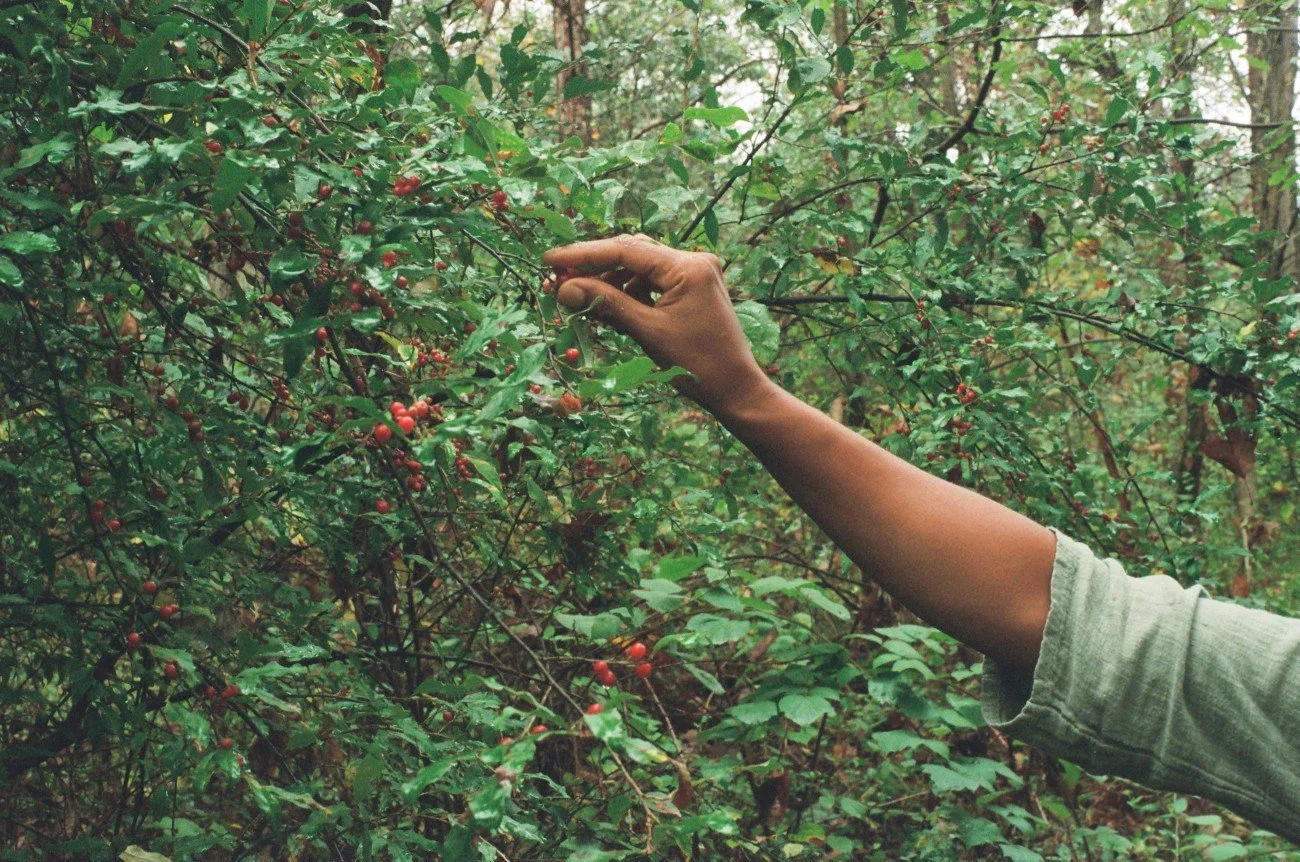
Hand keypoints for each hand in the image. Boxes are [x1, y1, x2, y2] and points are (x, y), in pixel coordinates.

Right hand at [543, 234, 773, 417]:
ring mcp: (696, 274)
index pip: (626, 250)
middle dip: (595, 267)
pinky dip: (629, 294)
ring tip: (579, 298)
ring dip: (610, 282)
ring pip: (640, 269)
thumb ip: (606, 304)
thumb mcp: (647, 331)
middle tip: (559, 280)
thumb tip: (564, 289)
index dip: (584, 254)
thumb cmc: (697, 365)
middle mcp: (694, 261)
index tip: (551, 260)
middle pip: (632, 254)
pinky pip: (653, 283)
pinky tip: (606, 307)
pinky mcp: (694, 289)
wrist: (736, 390)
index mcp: (687, 267)